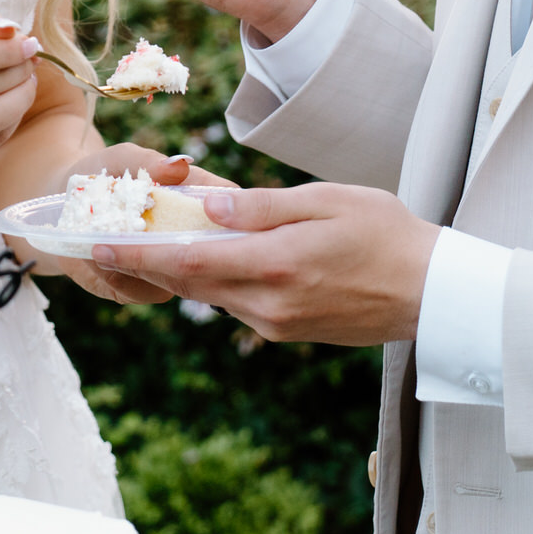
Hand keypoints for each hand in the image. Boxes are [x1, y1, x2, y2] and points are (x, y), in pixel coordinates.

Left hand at [56, 143, 234, 304]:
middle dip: (172, 244)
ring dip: (138, 261)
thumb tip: (178, 166)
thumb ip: (147, 163)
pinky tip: (94, 254)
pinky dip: (117, 274)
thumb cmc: (103, 172)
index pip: (230, 207)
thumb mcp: (122, 159)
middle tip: (132, 226)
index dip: (228, 211)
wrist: (61, 203)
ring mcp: (170, 269)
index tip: (198, 207)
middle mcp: (191, 239)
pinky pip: (141, 291)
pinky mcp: (143, 288)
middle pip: (209, 253)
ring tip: (102, 238)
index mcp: (198, 201)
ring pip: (176, 279)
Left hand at [89, 182, 438, 345]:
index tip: (99, 242)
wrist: (433, 293)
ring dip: (180, 272)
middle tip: (109, 239)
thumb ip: (262, 207)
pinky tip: (209, 261)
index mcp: (272, 266)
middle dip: (147, 262)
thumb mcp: (327, 202)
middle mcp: (266, 304)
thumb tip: (207, 209)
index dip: (139, 253)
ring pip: (211, 295)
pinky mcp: (289, 332)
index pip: (187, 261)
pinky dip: (214, 282)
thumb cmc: (387, 235)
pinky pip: (238, 304)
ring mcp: (277, 324)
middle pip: (189, 283)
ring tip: (148, 244)